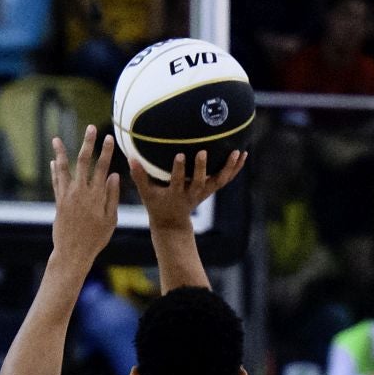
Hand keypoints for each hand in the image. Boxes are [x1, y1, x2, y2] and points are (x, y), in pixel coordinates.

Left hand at [49, 127, 120, 270]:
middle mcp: (81, 192)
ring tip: (56, 139)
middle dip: (87, 143)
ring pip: (64, 169)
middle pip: (83, 162)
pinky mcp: (59, 202)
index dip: (105, 151)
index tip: (109, 137)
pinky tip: (54, 161)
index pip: (102, 168)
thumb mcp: (110, 220)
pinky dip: (55, 170)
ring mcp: (67, 196)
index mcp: (96, 196)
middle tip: (90, 128)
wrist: (73, 253)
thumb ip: (112, 197)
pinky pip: (56, 182)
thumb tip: (114, 175)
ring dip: (61, 152)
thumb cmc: (95, 239)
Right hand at [130, 148, 246, 229]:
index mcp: (176, 194)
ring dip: (228, 168)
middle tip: (203, 151)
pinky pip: (226, 179)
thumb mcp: (146, 194)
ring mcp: (204, 192)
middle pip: (200, 182)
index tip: (180, 155)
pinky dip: (235, 168)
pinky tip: (243, 153)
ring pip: (219, 181)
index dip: (179, 170)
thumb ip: (139, 176)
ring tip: (237, 152)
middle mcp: (192, 194)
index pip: (177, 182)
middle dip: (202, 168)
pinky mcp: (211, 189)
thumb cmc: (156, 204)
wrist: (172, 223)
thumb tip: (130, 158)